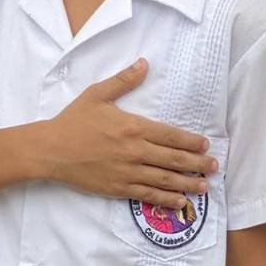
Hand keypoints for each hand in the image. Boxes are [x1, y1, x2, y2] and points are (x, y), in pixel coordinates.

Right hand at [40, 59, 218, 205]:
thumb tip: (144, 63)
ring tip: (204, 186)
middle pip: (173, 159)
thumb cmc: (74, 121)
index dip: (191, 142)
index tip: (205, 145)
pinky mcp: (118, 189)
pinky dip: (165, 199)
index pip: (170, 135)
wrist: (50, 150)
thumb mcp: (98, 94)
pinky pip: (147, 195)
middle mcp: (134, 151)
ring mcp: (127, 172)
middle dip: (197, 164)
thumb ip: (124, 80)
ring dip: (187, 183)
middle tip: (214, 167)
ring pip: (164, 180)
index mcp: (133, 127)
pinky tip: (180, 202)